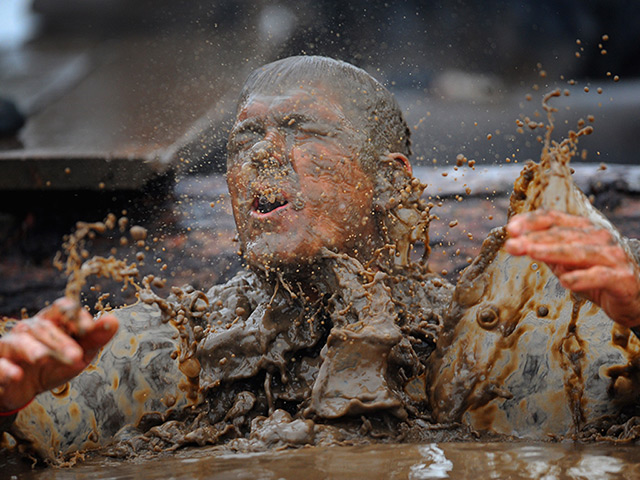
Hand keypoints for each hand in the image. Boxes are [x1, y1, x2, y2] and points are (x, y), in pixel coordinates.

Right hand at [0, 298, 118, 411]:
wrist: (23, 389)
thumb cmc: (53, 365)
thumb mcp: (78, 354)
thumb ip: (94, 339)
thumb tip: (114, 321)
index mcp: (52, 322)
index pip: (63, 309)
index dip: (76, 316)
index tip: (90, 330)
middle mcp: (30, 329)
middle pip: (45, 327)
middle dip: (61, 341)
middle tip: (76, 357)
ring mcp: (11, 345)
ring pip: (20, 341)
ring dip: (32, 349)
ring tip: (42, 358)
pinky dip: (5, 369)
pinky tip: (16, 375)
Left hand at [505, 209, 639, 327]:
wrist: (633, 296)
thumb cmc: (597, 275)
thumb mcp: (565, 262)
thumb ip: (544, 252)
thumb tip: (517, 243)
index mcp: (583, 229)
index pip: (553, 218)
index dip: (530, 221)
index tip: (510, 229)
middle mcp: (598, 237)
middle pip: (561, 234)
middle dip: (533, 239)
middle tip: (512, 244)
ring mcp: (611, 256)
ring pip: (577, 251)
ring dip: (551, 252)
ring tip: (531, 253)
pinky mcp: (620, 277)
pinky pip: (599, 276)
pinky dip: (581, 278)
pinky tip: (565, 281)